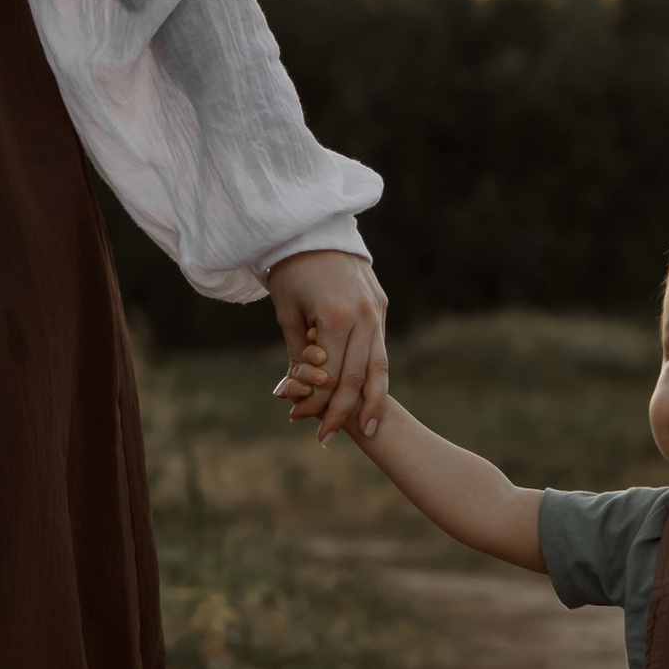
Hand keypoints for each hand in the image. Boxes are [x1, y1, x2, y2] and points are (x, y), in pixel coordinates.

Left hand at [266, 251, 387, 443]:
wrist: (314, 230)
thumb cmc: (291, 272)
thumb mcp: (288, 314)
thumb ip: (296, 355)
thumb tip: (292, 394)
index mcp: (336, 317)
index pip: (330, 375)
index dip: (315, 402)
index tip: (299, 420)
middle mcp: (363, 316)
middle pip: (356, 377)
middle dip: (341, 412)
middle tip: (326, 438)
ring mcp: (377, 311)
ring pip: (378, 367)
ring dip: (369, 402)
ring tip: (365, 429)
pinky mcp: (381, 307)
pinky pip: (379, 349)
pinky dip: (373, 377)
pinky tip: (368, 397)